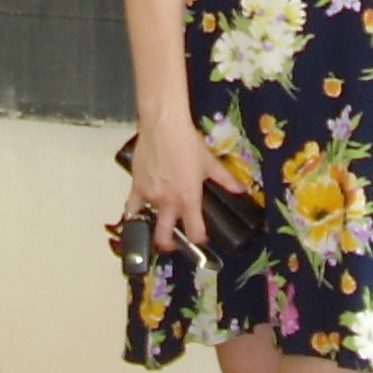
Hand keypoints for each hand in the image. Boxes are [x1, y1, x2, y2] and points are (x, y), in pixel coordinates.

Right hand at [123, 118, 243, 258]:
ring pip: (148, 223)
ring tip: (157, 223)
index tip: (200, 237)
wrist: (164, 127)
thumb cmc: (188, 143)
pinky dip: (135, 212)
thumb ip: (225, 179)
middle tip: (174, 243)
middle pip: (165, 238)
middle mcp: (168, 202)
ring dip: (153, 226)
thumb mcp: (210, 162)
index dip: (199, 238)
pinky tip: (138, 211)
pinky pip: (132, 208)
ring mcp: (150, 196)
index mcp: (188, 199)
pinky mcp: (136, 187)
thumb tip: (241, 190)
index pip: (194, 232)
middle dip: (170, 245)